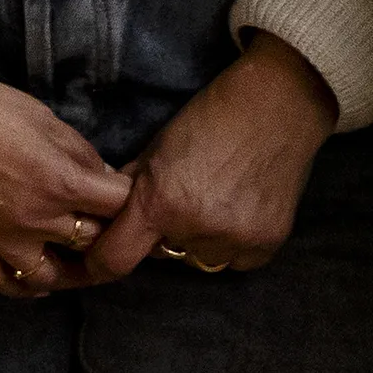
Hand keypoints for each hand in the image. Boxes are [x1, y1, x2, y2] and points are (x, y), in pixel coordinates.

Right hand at [0, 70, 133, 298]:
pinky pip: (10, 285)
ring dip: (72, 266)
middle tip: (102, 221)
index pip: (121, 206)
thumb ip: (80, 153)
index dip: (128, 198)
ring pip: (57, 275)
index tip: (124, 195)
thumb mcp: (44, 118)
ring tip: (76, 258)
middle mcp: (39, 219)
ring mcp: (5, 242)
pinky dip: (29, 285)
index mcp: (62, 182)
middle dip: (103, 228)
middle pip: (94, 241)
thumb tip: (105, 179)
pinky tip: (39, 277)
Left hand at [87, 35, 337, 280]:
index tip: (97, 263)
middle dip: (164, 235)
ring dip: (200, 240)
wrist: (274, 109)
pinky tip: (239, 208)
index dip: (101, 263)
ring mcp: (235, 241)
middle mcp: (195, 229)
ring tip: (215, 200)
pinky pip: (236, 260)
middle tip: (182, 200)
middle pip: (164, 253)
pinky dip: (233, 243)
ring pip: (201, 258)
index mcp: (160, 202)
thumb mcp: (157, 147)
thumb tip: (108, 211)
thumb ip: (132, 185)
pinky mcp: (267, 246)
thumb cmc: (208, 118)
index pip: (116, 258)